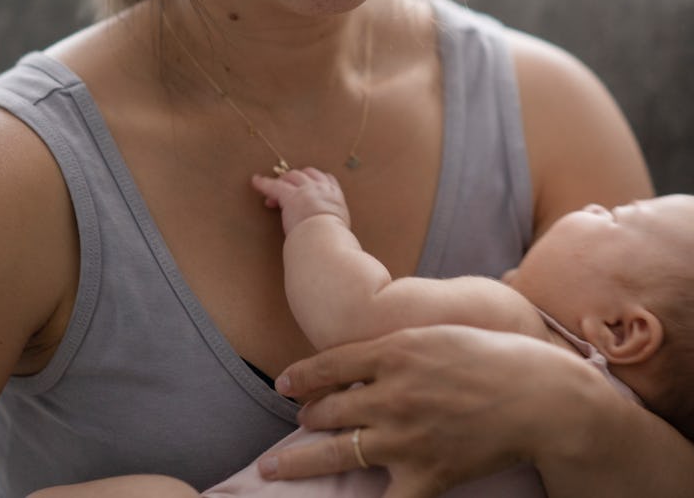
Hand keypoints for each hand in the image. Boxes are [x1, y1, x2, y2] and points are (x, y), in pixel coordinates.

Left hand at [251, 167, 349, 234]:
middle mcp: (321, 188)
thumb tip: (334, 236)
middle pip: (307, 174)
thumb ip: (333, 225)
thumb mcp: (339, 228)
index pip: (328, 179)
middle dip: (297, 179)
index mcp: (335, 197)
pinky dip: (263, 183)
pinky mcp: (289, 196)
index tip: (309, 185)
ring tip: (273, 190)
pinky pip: (274, 186)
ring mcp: (305, 190)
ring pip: (292, 176)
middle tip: (288, 190)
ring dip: (283, 181)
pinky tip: (256, 181)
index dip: (316, 180)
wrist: (325, 238)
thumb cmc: (332, 240)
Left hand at [260, 325, 587, 497]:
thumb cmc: (487, 355)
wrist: (537, 396)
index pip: (328, 365)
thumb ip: (390, 348)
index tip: (282, 385)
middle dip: (304, 417)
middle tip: (297, 422)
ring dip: (299, 461)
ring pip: (336, 453)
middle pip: (326, 410)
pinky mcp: (427, 475)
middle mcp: (390, 394)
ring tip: (273, 468)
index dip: (299, 377)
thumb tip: (355, 362)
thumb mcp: (432, 335)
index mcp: (392, 352)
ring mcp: (406, 437)